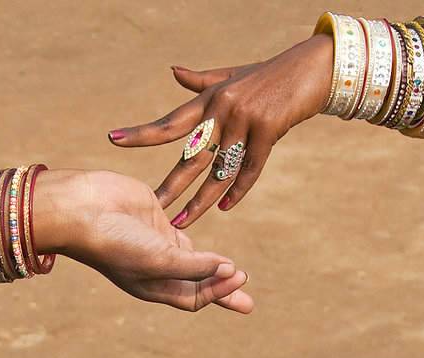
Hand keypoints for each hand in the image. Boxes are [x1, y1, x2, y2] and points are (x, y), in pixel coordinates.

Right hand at [31, 169, 252, 312]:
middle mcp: (157, 268)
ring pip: (194, 258)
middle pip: (198, 284)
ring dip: (215, 266)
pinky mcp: (155, 216)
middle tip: (248, 303)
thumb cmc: (116, 242)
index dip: (219, 291)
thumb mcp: (158, 259)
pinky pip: (183, 229)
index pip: (194, 296)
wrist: (81, 208)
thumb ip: (195, 265)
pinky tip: (212, 244)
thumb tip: (230, 270)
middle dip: (222, 291)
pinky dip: (199, 236)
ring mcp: (156, 242)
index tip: (240, 277)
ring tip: (237, 273)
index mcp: (153, 287)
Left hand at [108, 34, 334, 227]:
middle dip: (171, 184)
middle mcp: (222, 109)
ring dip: (201, 200)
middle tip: (152, 207)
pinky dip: (237, 190)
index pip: (170, 121)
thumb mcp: (231, 76)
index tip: (113, 140)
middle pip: (191, 155)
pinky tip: (223, 207)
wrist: (310, 69)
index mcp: (208, 99)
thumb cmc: (267, 75)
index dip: (141, 132)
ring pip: (219, 170)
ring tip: (183, 222)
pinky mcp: (267, 130)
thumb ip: (200, 81)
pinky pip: (249, 169)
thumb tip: (173, 71)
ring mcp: (245, 120)